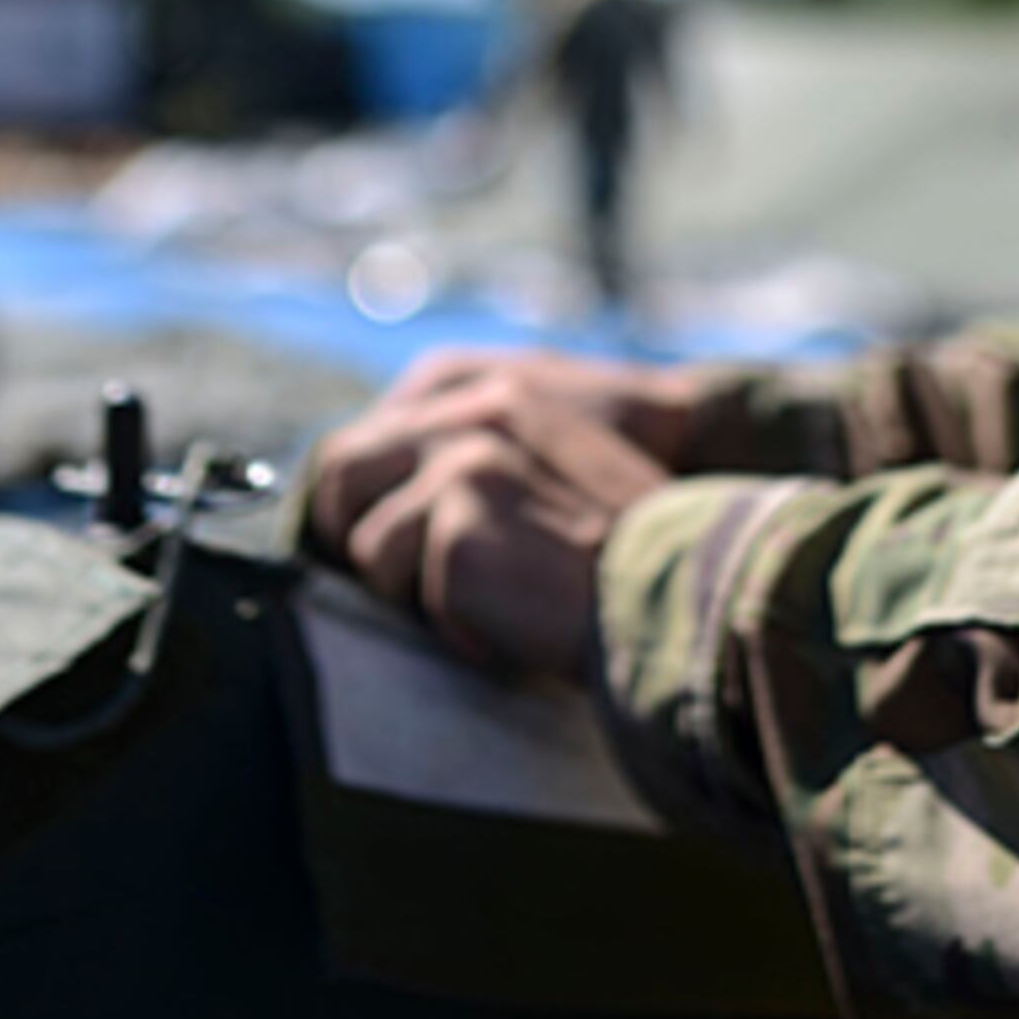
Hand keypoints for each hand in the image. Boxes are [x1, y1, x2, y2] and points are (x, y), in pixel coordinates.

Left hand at [307, 348, 704, 677]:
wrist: (679, 584)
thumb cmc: (622, 547)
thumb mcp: (548, 466)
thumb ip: (479, 457)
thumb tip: (394, 500)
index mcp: (492, 393)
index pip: (374, 433)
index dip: (361, 495)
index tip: (365, 537)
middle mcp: (468, 414)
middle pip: (339, 469)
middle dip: (348, 532)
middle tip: (388, 583)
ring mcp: (460, 464)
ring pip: (369, 544)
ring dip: (412, 590)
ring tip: (482, 601)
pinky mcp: (457, 522)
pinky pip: (412, 596)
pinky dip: (455, 624)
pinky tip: (509, 620)